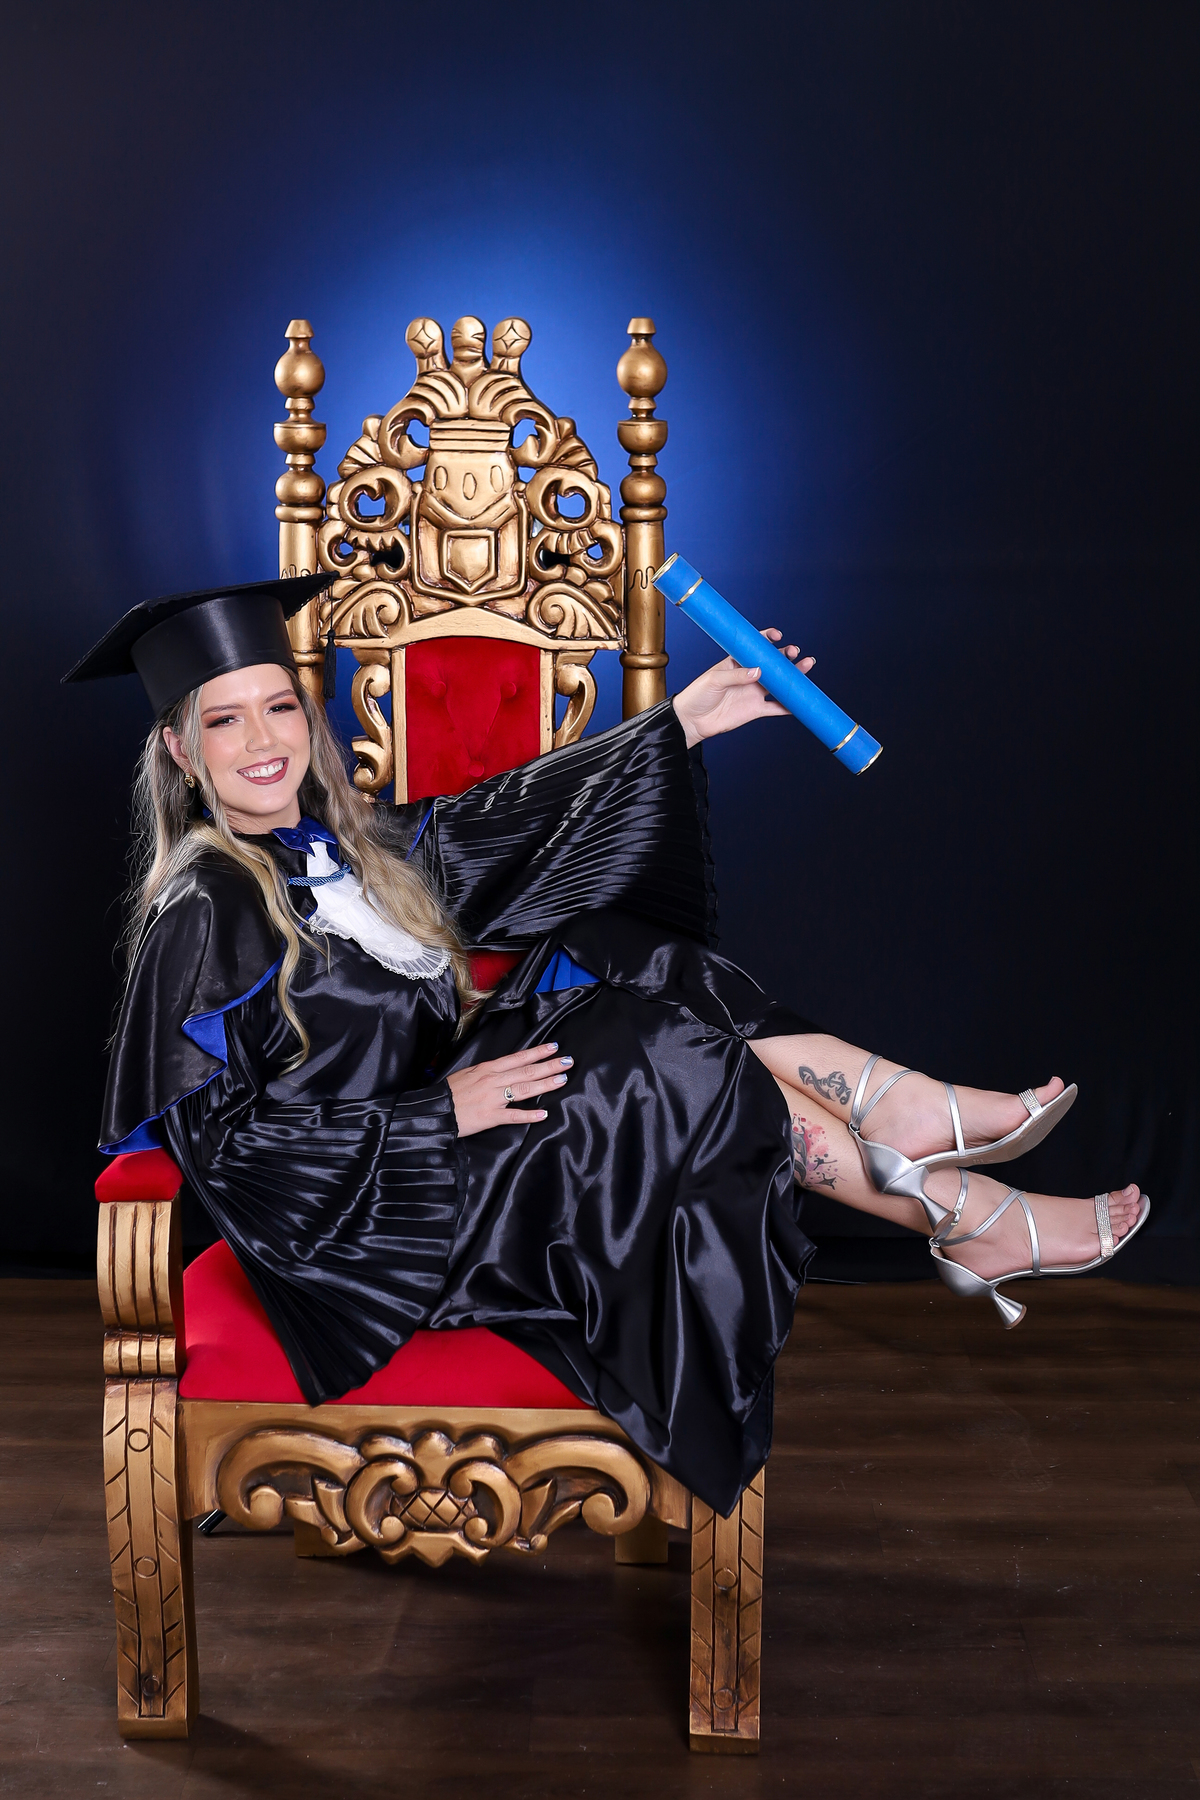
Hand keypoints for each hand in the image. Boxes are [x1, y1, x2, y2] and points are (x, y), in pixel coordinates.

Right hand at [446, 1042, 572, 1136]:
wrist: (434, 1110)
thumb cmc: (449, 1092)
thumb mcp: (468, 1074)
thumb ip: (488, 1072)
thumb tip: (505, 1070)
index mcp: (488, 1069)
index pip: (518, 1058)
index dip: (537, 1052)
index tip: (554, 1047)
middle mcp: (493, 1081)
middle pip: (526, 1072)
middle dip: (549, 1066)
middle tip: (568, 1062)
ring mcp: (493, 1099)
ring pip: (524, 1090)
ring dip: (545, 1084)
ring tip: (562, 1080)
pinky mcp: (490, 1117)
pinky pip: (513, 1116)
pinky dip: (529, 1115)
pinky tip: (544, 1114)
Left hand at [672, 629, 814, 747]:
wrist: (691, 721)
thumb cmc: (697, 695)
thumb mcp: (714, 680)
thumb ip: (737, 675)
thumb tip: (759, 672)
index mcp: (736, 662)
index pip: (755, 647)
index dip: (767, 639)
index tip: (777, 636)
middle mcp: (748, 676)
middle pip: (772, 664)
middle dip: (786, 656)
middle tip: (795, 652)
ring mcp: (753, 692)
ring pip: (779, 683)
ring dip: (793, 676)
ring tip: (807, 666)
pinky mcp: (755, 710)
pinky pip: (776, 707)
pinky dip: (789, 705)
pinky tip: (801, 700)